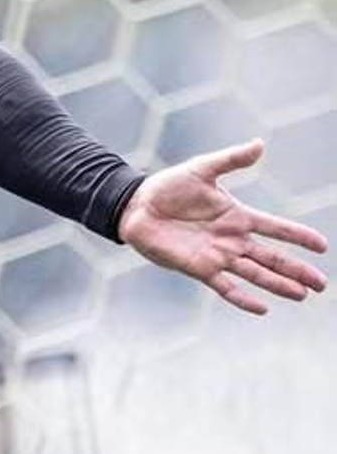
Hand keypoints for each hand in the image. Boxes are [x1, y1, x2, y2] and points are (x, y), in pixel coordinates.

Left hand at [117, 140, 326, 315]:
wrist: (136, 206)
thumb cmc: (168, 187)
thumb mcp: (203, 168)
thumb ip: (232, 160)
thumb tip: (260, 144)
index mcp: (237, 216)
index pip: (276, 228)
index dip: (298, 236)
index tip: (322, 246)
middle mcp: (232, 239)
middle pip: (272, 257)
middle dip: (297, 270)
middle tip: (321, 284)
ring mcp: (217, 256)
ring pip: (255, 274)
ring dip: (278, 285)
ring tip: (302, 295)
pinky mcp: (198, 268)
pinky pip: (225, 287)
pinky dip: (243, 298)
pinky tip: (263, 309)